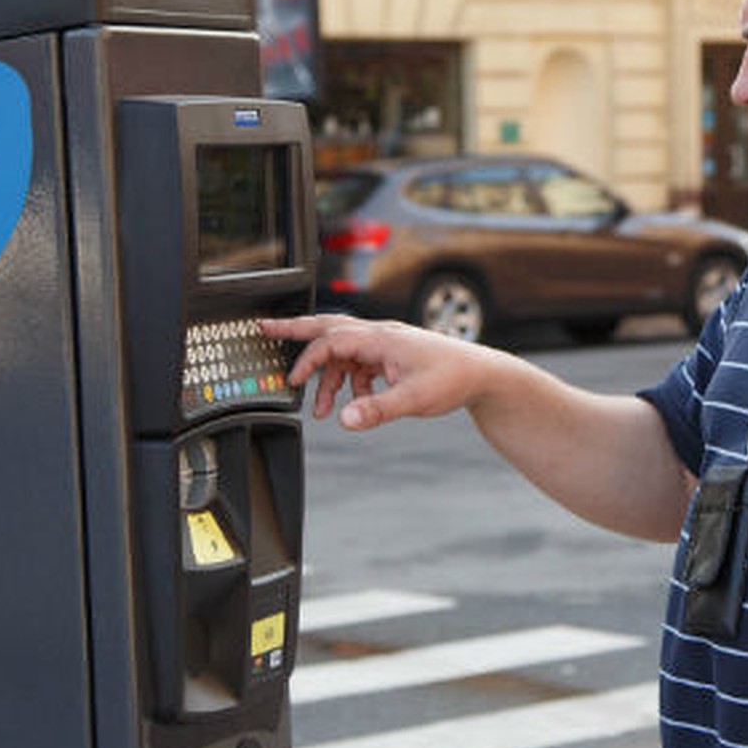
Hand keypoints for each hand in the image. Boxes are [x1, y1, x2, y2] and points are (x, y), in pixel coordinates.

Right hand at [260, 314, 494, 429]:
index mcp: (380, 338)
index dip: (307, 361)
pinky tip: (358, 403)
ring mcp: (387, 344)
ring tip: (324, 410)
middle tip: (266, 328)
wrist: (481, 374)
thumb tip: (343, 420)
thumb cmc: (452, 379)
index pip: (331, 341)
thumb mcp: (412, 400)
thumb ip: (375, 411)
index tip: (293, 382)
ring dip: (330, 377)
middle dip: (296, 330)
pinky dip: (351, 382)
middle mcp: (381, 335)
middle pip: (329, 327)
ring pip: (344, 351)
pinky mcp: (394, 355)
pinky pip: (360, 363)